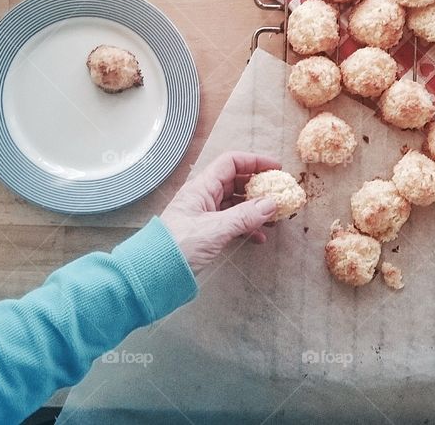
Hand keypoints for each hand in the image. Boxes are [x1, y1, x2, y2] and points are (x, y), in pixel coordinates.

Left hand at [160, 151, 279, 272]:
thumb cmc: (178, 246)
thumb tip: (271, 204)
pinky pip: (232, 222)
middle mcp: (204, 196)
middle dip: (259, 186)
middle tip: (278, 194)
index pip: (231, 162)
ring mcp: (206, 214)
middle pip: (236, 181)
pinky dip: (247, 226)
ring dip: (255, 208)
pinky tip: (259, 237)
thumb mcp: (215, 230)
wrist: (156, 272)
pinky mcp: (208, 231)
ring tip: (273, 217)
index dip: (254, 162)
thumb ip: (244, 216)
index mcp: (201, 187)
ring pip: (236, 203)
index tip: (276, 168)